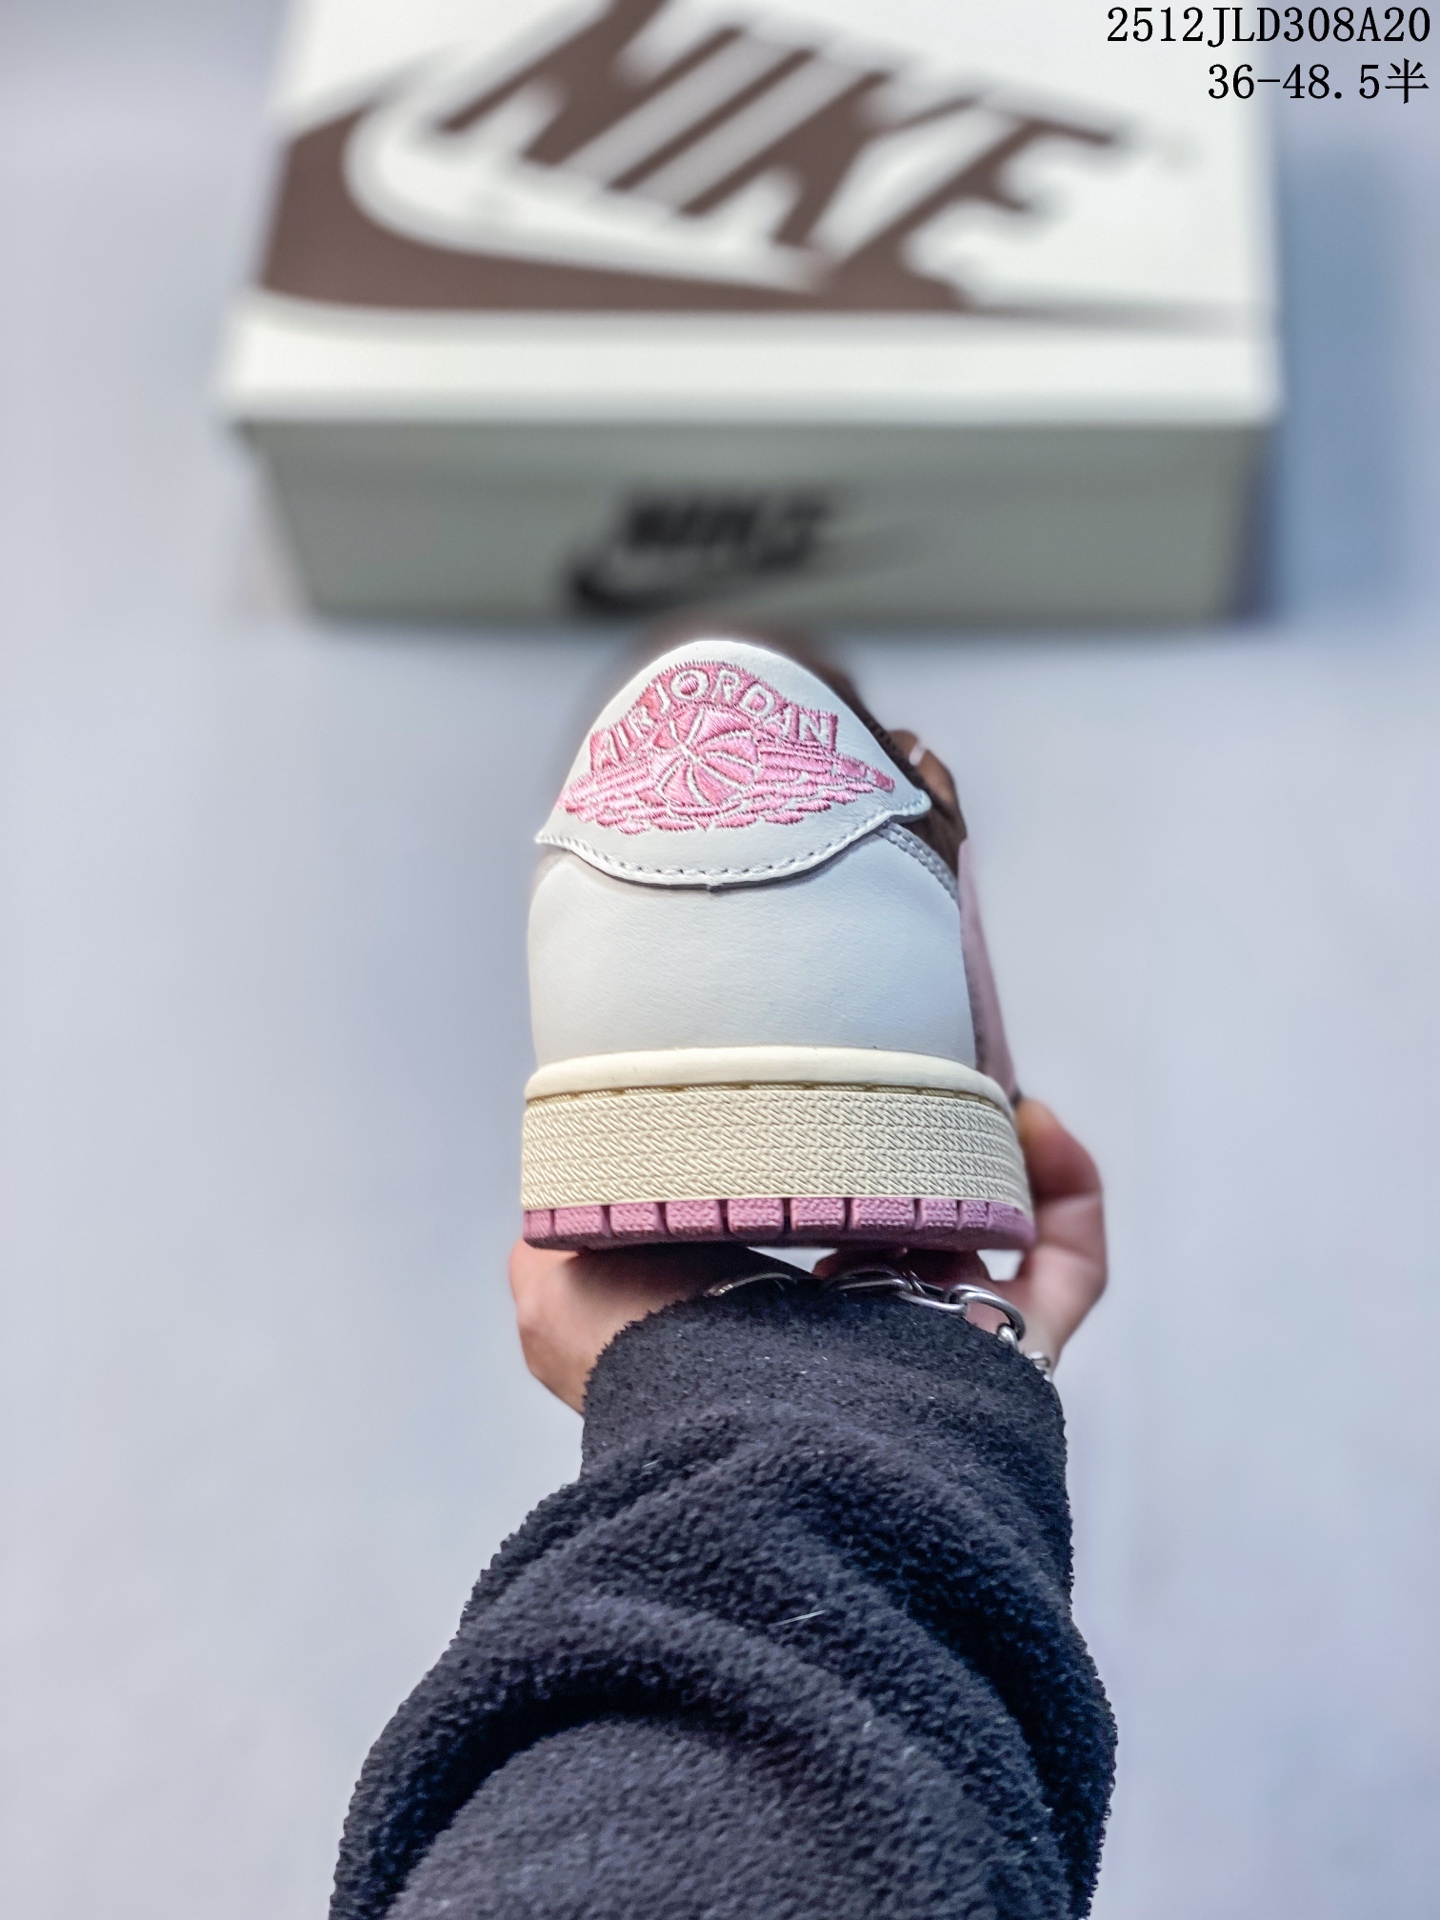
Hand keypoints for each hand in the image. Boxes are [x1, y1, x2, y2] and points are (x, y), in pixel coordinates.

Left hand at [510, 1099, 1105, 1409]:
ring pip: (995, 1242)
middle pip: (914, 1233)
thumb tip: (561, 1185)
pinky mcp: (1016, 1358)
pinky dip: (1068, 1188)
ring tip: (965, 1084)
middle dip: (916, 1152)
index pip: (803, 1240)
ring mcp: (943, 1353)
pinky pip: (1070, 1267)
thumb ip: (553, 1233)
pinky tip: (1032, 1118)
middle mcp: (857, 1346)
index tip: (820, 1095)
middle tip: (909, 1077)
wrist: (734, 1427)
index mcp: (762, 1327)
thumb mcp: (555, 1285)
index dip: (819, 1163)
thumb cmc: (644, 1360)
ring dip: (987, 1155)